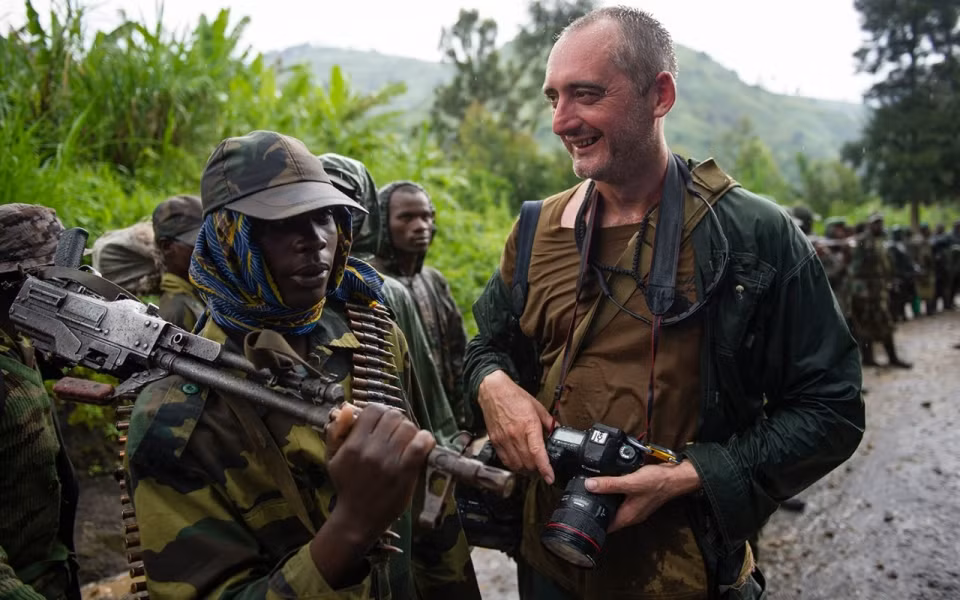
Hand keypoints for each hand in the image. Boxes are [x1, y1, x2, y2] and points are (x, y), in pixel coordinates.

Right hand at [324, 403, 435, 545]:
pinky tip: (423, 443)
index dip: (381, 413)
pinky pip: (420, 445)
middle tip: (396, 433)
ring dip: (410, 431)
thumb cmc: (346, 486)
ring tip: (407, 441)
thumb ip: (337, 431)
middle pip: (393, 416)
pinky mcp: (405, 473)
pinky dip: (425, 439)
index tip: (382, 424)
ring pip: (408, 427)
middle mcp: (370, 450)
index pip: (373, 410)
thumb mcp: (332, 458)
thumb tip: (347, 407)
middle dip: (396, 421)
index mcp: (353, 445)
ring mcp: (389, 462)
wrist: (357, 518)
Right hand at [477, 370, 555, 482]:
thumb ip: (548, 422)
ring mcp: (504, 439)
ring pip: (516, 465)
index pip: (538, 452)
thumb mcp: (537, 407)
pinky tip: (519, 462)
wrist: (493, 391)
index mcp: (529, 425)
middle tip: (543, 469)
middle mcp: (516, 434)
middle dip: (538, 470)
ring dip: (526, 470)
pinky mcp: (496, 441)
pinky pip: (505, 461)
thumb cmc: (514, 397)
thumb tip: (556, 432)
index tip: (550, 477)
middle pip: (528, 463)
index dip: (545, 468)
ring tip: (532, 467)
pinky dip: (514, 466)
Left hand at [584, 461, 700, 531]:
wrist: (675, 477)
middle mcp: (631, 514)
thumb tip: (589, 485)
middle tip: (581, 502)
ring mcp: (635, 506)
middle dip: (597, 510)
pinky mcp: (638, 497)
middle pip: (609, 516)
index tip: (580, 517)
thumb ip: (609, 484)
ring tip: (591, 492)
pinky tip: (609, 483)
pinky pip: (622, 498)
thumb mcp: (630, 482)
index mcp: (628, 516)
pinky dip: (614, 492)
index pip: (606, 527)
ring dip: (605, 500)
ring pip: (615, 507)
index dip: (593, 523)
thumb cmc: (657, 483)